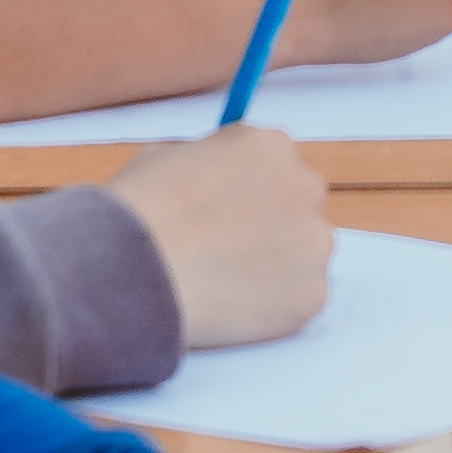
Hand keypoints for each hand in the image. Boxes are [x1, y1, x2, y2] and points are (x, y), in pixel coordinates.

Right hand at [103, 125, 333, 344]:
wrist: (137, 271)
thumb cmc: (139, 211)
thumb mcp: (163, 157)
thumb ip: (202, 161)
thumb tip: (208, 176)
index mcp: (270, 145)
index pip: (273, 163)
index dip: (245, 188)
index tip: (225, 210)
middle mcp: (305, 186)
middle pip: (297, 203)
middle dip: (269, 223)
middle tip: (226, 250)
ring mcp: (314, 241)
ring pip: (303, 252)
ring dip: (275, 264)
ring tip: (223, 282)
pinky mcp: (313, 292)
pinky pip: (299, 298)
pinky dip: (273, 306)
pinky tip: (232, 307)